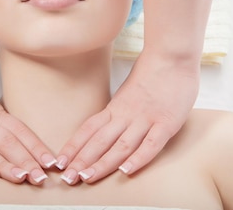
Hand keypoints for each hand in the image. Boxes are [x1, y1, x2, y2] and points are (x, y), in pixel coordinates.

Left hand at [56, 48, 199, 183]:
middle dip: (82, 161)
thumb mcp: (129, 92)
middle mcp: (126, 114)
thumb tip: (108, 125)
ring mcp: (146, 119)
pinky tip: (126, 171)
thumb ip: (120, 109)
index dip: (74, 147)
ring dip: (103, 163)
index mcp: (115, 107)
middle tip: (68, 178)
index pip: (89, 129)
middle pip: (100, 141)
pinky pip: (151, 144)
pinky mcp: (166, 122)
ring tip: (87, 178)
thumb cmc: (153, 72)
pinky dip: (138, 159)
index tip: (60, 162)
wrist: (172, 54)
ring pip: (120, 145)